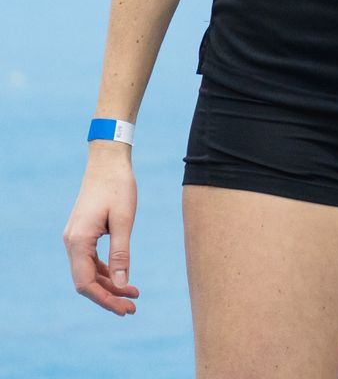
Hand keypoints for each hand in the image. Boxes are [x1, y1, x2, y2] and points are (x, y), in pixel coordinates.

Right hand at [63, 146, 139, 315]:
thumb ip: (121, 253)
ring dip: (109, 285)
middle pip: (86, 281)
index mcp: (78, 241)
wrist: (108, 162)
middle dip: (108, 296)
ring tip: (133, 295)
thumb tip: (122, 283)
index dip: (104, 299)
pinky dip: (106, 271)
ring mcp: (75, 238)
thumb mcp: (124, 220)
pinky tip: (122, 277)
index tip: (125, 308)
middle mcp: (72, 242)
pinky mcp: (83, 233)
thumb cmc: (118, 187)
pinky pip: (91, 260)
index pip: (85, 283)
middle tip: (133, 308)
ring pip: (88, 272)